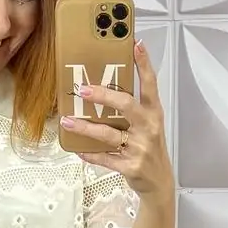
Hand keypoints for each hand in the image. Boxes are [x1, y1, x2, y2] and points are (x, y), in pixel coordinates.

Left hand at [61, 39, 173, 198]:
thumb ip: (133, 110)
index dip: (144, 64)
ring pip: (108, 134)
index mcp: (154, 113)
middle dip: (104, 96)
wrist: (159, 183)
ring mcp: (139, 148)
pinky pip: (105, 159)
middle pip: (126, 105)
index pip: (150, 84)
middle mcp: (148, 128)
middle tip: (82, 89)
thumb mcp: (149, 126)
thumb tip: (103, 92)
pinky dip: (90, 154)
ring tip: (67, 120)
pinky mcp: (130, 166)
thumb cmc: (149, 149)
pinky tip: (78, 150)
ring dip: (85, 128)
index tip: (135, 44)